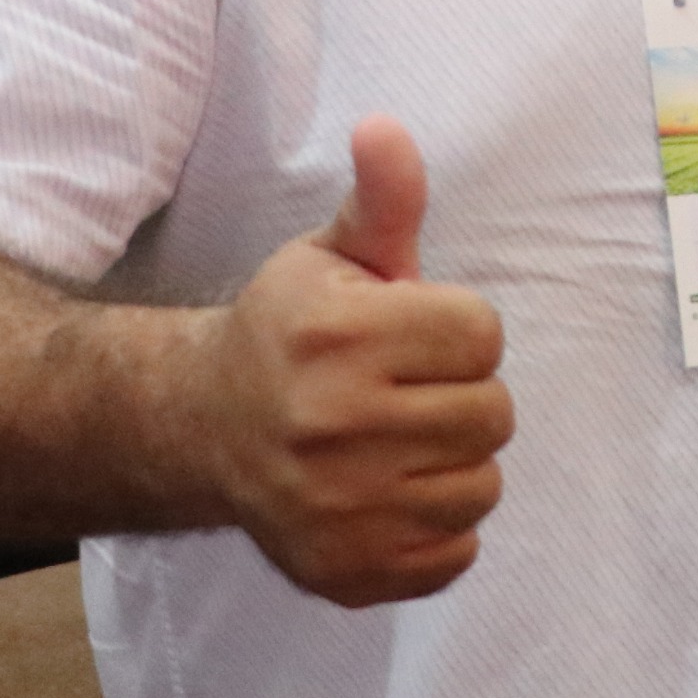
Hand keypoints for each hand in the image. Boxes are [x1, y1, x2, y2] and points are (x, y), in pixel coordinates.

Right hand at [191, 117, 513, 606]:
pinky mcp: (346, 570)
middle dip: (460, 396)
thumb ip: (381, 200)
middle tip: (405, 392)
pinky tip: (389, 496)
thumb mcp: (331, 256)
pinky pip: (458, 555)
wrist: (204, 428)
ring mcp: (340, 508)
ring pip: (483, 488)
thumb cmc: (290, 332)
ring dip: (454, 465)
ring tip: (398, 444)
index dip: (456, 331)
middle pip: (494, 414)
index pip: (482, 334)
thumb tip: (385, 128)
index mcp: (338, 337)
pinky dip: (437, 529)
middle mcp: (335, 425)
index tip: (411, 336)